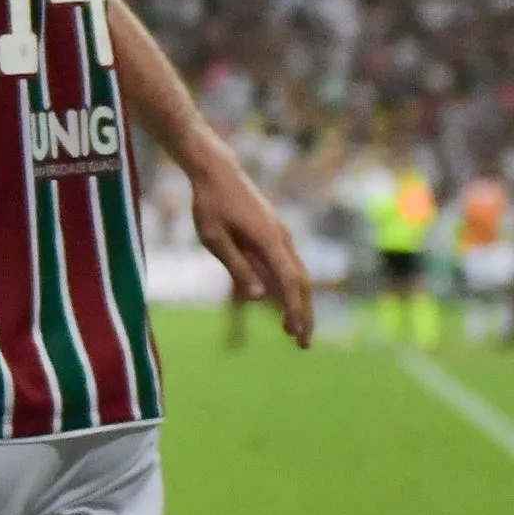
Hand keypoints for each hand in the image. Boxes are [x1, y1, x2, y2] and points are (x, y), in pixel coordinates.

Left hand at [189, 159, 313, 347]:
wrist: (216, 170)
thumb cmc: (210, 203)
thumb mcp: (214, 238)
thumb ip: (236, 266)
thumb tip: (258, 297)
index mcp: (269, 241)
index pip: (291, 283)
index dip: (296, 311)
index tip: (295, 335)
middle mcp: (282, 238)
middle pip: (302, 283)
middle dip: (304, 314)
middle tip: (301, 344)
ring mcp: (280, 234)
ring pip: (298, 274)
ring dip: (298, 302)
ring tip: (292, 329)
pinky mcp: (274, 232)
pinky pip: (288, 265)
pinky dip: (290, 286)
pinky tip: (281, 302)